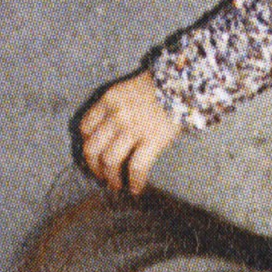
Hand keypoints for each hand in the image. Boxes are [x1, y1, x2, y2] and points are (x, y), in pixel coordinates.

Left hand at [77, 71, 180, 195]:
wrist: (186, 83)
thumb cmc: (163, 85)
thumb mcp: (130, 88)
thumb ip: (118, 106)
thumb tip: (114, 128)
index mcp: (109, 100)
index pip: (85, 127)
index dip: (87, 144)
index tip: (93, 154)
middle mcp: (116, 116)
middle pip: (93, 148)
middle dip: (94, 167)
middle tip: (101, 176)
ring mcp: (133, 129)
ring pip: (110, 161)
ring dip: (112, 178)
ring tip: (117, 185)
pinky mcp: (153, 140)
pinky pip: (137, 167)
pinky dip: (134, 181)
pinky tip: (136, 188)